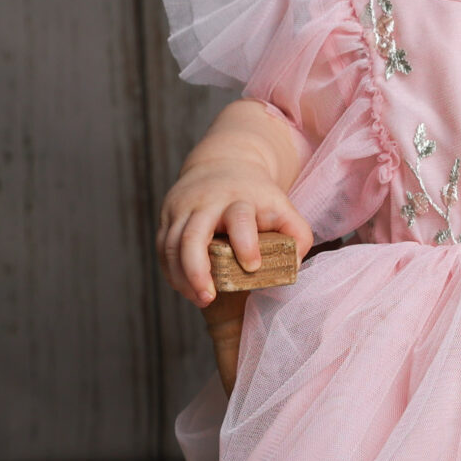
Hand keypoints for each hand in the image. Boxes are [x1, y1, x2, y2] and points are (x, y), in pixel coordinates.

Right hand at [158, 157, 313, 307]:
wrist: (224, 162)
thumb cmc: (256, 196)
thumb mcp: (282, 207)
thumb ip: (298, 236)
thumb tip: (293, 269)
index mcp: (238, 199)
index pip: (239, 218)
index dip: (245, 244)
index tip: (253, 267)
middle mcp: (206, 202)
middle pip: (192, 236)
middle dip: (197, 270)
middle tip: (209, 297)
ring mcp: (183, 208)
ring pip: (172, 246)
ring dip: (182, 277)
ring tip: (200, 298)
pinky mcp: (168, 216)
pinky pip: (163, 248)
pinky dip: (171, 271)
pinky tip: (186, 287)